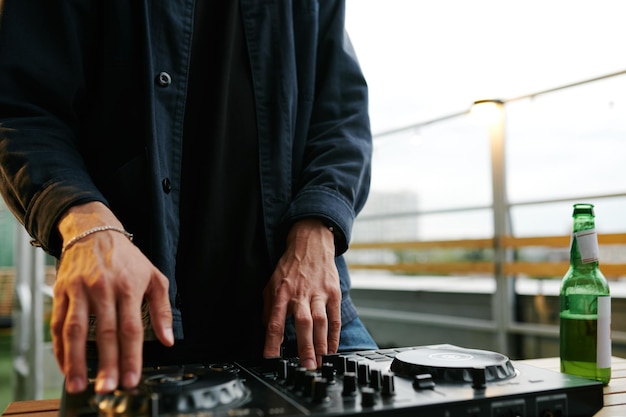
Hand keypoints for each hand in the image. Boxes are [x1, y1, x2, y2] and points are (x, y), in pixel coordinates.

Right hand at [51, 202, 173, 393]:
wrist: (94, 231)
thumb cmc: (128, 258)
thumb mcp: (154, 276)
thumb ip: (162, 309)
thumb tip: (168, 339)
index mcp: (128, 287)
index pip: (131, 328)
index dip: (131, 356)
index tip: (131, 378)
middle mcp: (103, 289)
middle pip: (105, 333)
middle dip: (107, 364)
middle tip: (107, 388)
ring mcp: (80, 290)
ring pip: (76, 330)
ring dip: (76, 360)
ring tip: (79, 383)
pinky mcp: (62, 292)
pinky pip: (58, 323)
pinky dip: (60, 347)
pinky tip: (64, 365)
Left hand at [262, 219, 340, 368]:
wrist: (311, 244)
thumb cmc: (290, 267)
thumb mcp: (270, 283)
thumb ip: (268, 307)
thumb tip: (266, 330)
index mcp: (281, 293)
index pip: (275, 322)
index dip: (272, 342)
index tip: (271, 359)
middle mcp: (300, 294)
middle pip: (303, 324)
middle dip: (305, 347)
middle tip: (307, 366)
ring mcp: (318, 293)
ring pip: (321, 322)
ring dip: (321, 344)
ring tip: (320, 361)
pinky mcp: (333, 292)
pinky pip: (334, 317)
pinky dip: (334, 335)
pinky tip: (332, 348)